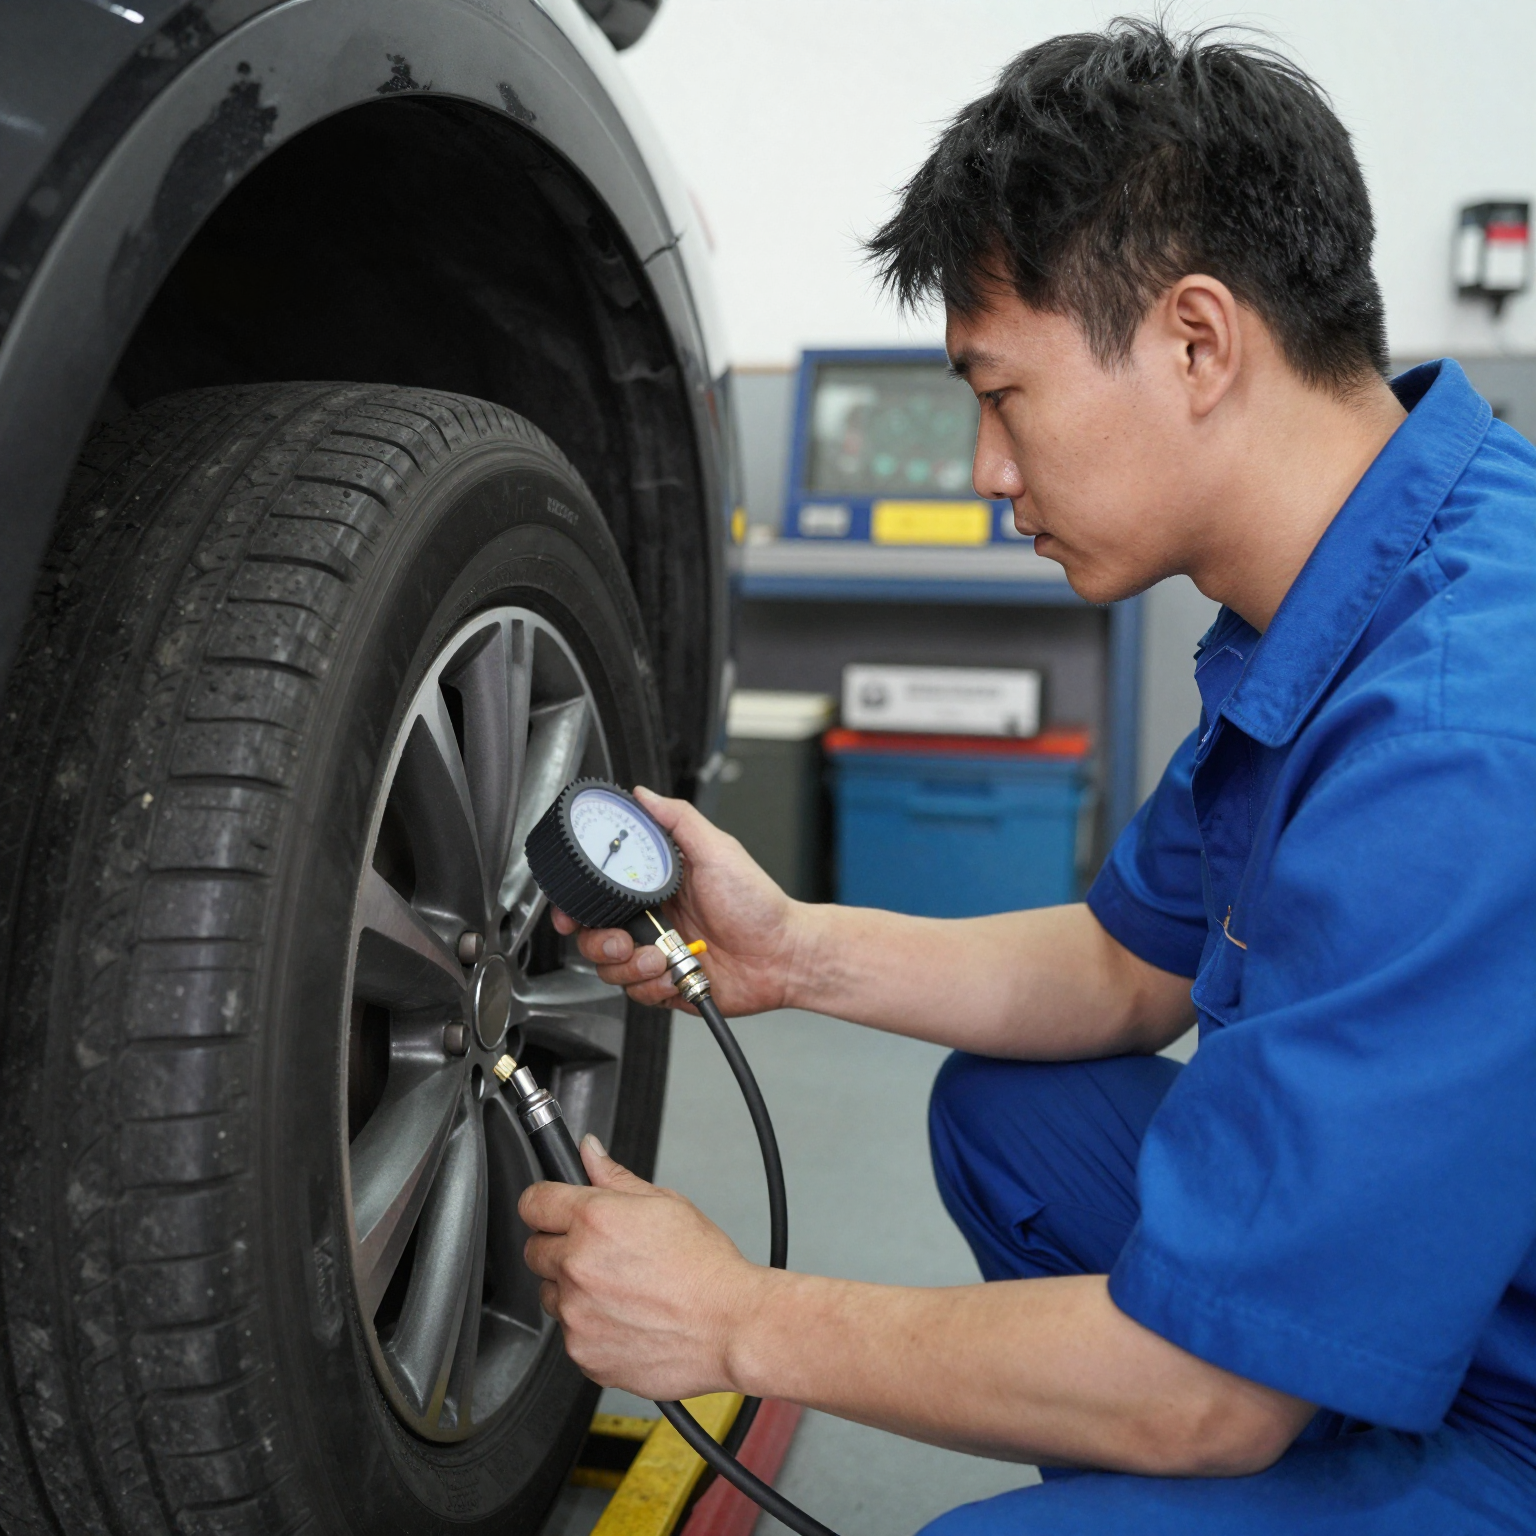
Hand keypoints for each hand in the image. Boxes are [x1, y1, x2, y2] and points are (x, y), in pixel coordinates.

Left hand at [519, 1136, 759, 1399]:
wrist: (730, 1326)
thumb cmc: (706, 1267)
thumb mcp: (666, 1203)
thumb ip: (615, 1178)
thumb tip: (589, 1153)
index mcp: (594, 1220)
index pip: (533, 1201)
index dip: (545, 1203)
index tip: (553, 1209)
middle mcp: (577, 1265)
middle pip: (534, 1249)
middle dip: (559, 1246)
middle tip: (600, 1252)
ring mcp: (576, 1313)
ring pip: (550, 1294)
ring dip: (571, 1289)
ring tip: (618, 1289)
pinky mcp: (583, 1353)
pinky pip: (570, 1333)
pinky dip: (589, 1327)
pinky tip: (625, 1317)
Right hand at [552, 785, 802, 1013]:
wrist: (782, 955)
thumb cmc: (758, 903)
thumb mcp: (717, 850)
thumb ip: (678, 820)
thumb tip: (644, 794)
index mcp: (655, 887)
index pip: (598, 893)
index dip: (576, 904)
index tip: (571, 912)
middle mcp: (650, 920)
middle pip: (593, 934)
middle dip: (599, 941)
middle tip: (623, 940)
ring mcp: (656, 954)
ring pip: (609, 967)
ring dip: (630, 966)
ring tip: (661, 958)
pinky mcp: (665, 984)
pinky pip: (636, 993)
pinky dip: (651, 986)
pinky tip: (674, 973)